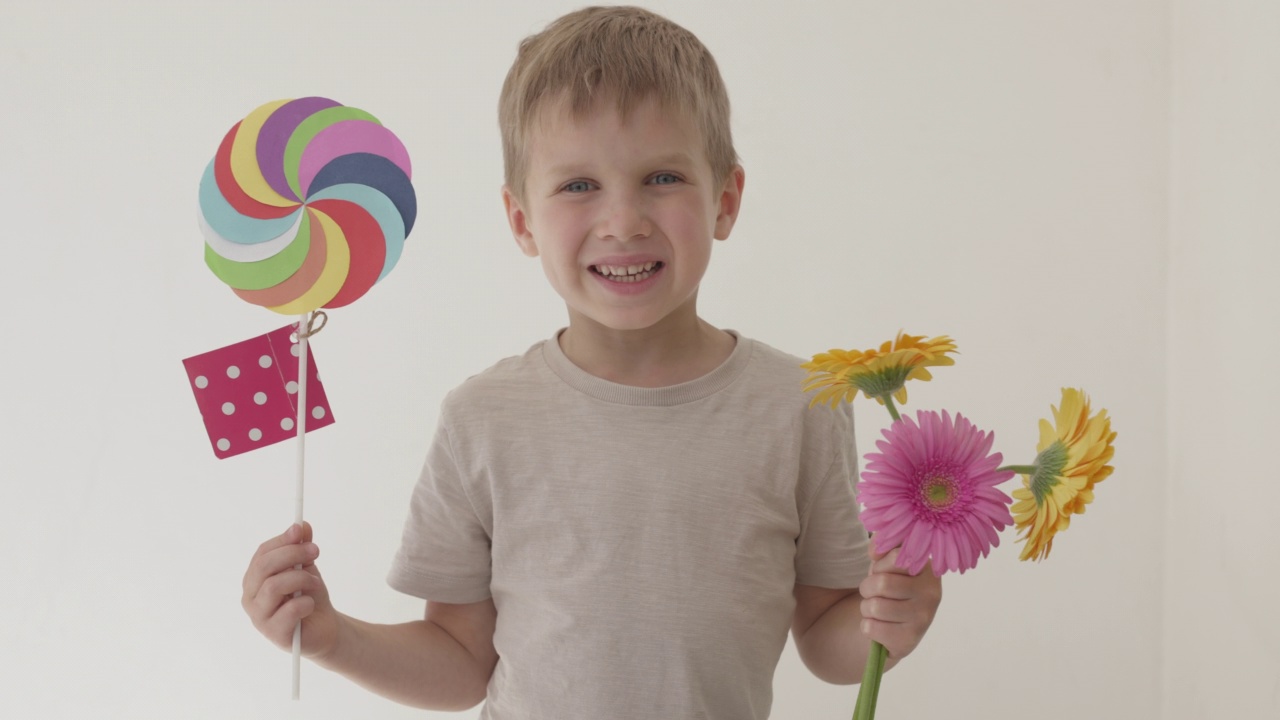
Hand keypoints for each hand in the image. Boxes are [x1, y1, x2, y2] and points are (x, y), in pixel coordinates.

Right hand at [241, 522, 339, 657]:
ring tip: (316, 582)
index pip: (262, 554)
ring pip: (274, 586)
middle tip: (315, 551)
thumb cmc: (309, 596)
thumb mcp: (307, 568)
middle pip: (264, 567)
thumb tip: (303, 525)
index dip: (281, 540)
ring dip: (301, 579)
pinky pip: (288, 610)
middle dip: (292, 554)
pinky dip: (305, 602)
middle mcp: (250, 597)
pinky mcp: (274, 634)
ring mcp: (259, 617)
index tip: (301, 532)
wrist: (324, 628)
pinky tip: (310, 604)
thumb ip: (302, 548)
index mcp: (254, 579)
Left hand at [857, 546, 941, 659]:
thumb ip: (882, 545)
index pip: (895, 557)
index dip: (879, 565)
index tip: (882, 572)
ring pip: (874, 607)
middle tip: (874, 593)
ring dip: (866, 608)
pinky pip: (870, 628)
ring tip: (877, 609)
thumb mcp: (886, 562)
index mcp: (929, 570)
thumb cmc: (890, 586)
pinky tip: (880, 626)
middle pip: (882, 583)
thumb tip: (874, 551)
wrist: (893, 627)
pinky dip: (866, 626)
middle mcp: (932, 594)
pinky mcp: (909, 640)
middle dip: (867, 587)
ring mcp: (923, 619)